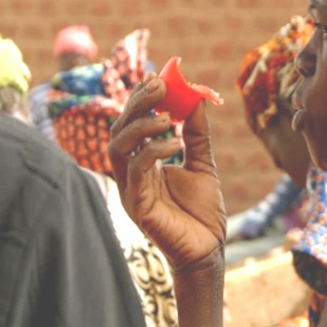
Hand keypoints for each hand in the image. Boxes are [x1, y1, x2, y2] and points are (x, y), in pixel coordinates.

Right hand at [108, 73, 226, 272]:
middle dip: (136, 104)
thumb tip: (197, 98)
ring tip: (167, 118)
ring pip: (118, 147)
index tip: (157, 77)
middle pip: (119, 130)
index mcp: (143, 162)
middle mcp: (131, 173)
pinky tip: (176, 144)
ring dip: (140, 126)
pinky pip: (136, 171)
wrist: (208, 249)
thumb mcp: (203, 164)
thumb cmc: (203, 212)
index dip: (140, 99)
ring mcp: (130, 189)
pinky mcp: (136, 205)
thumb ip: (197, 134)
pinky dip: (153, 151)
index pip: (132, 123)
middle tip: (159, 86)